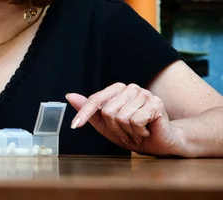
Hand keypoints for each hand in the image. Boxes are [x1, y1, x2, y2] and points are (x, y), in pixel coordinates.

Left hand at [66, 83, 181, 155]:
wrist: (161, 144)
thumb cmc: (134, 134)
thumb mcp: (107, 126)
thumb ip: (90, 111)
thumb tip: (70, 96)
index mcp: (117, 90)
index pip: (95, 100)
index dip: (84, 114)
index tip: (74, 126)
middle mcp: (130, 88)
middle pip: (108, 112)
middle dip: (116, 129)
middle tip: (128, 133)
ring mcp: (143, 94)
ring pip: (121, 117)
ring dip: (128, 132)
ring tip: (138, 132)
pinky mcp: (155, 103)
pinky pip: (136, 121)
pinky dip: (139, 132)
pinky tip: (147, 131)